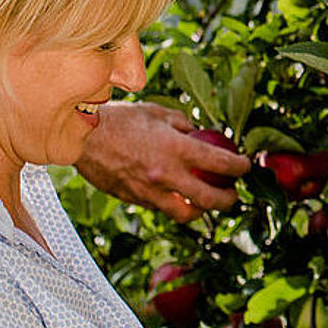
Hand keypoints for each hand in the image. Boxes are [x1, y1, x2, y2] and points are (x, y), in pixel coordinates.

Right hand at [74, 101, 248, 218]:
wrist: (82, 137)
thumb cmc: (120, 119)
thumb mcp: (157, 113)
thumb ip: (183, 125)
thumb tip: (202, 135)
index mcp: (175, 148)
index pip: (220, 163)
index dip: (240, 167)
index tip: (245, 166)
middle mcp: (166, 175)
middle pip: (210, 199)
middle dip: (228, 199)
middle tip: (233, 194)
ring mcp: (150, 192)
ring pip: (186, 214)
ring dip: (202, 211)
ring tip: (206, 202)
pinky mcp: (135, 200)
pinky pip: (162, 208)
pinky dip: (174, 206)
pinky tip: (178, 197)